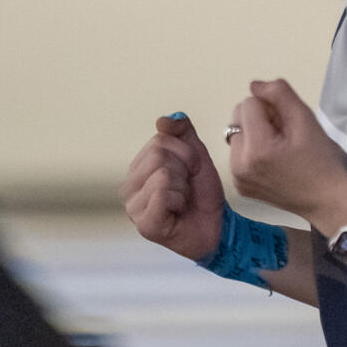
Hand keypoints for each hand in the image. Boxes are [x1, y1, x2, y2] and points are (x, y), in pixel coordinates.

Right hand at [120, 113, 225, 261]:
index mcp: (137, 167)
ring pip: (162, 174)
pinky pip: (163, 194)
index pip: (160, 140)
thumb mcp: (195, 154)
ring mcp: (132, 207)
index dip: (186, 153)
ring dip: (183, 188)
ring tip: (182, 202)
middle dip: (184, 170)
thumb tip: (162, 120)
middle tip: (187, 188)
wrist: (218, 226)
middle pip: (158, 155)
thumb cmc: (202, 193)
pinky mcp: (144, 224)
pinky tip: (178, 213)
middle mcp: (128, 186)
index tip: (191, 171)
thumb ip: (181, 132)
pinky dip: (180, 201)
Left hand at [228, 79, 346, 230]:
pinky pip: (237, 152)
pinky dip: (252, 150)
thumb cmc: (321, 159)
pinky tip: (272, 161)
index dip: (272, 108)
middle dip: (260, 118)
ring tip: (279, 148)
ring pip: (236, 132)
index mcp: (256, 148)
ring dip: (254, 133)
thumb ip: (280, 94)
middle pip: (238, 116)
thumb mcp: (306, 119)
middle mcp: (238, 164)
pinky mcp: (239, 185)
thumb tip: (254, 85)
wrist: (327, 201)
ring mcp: (236, 177)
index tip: (288, 125)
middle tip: (285, 135)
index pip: (249, 102)